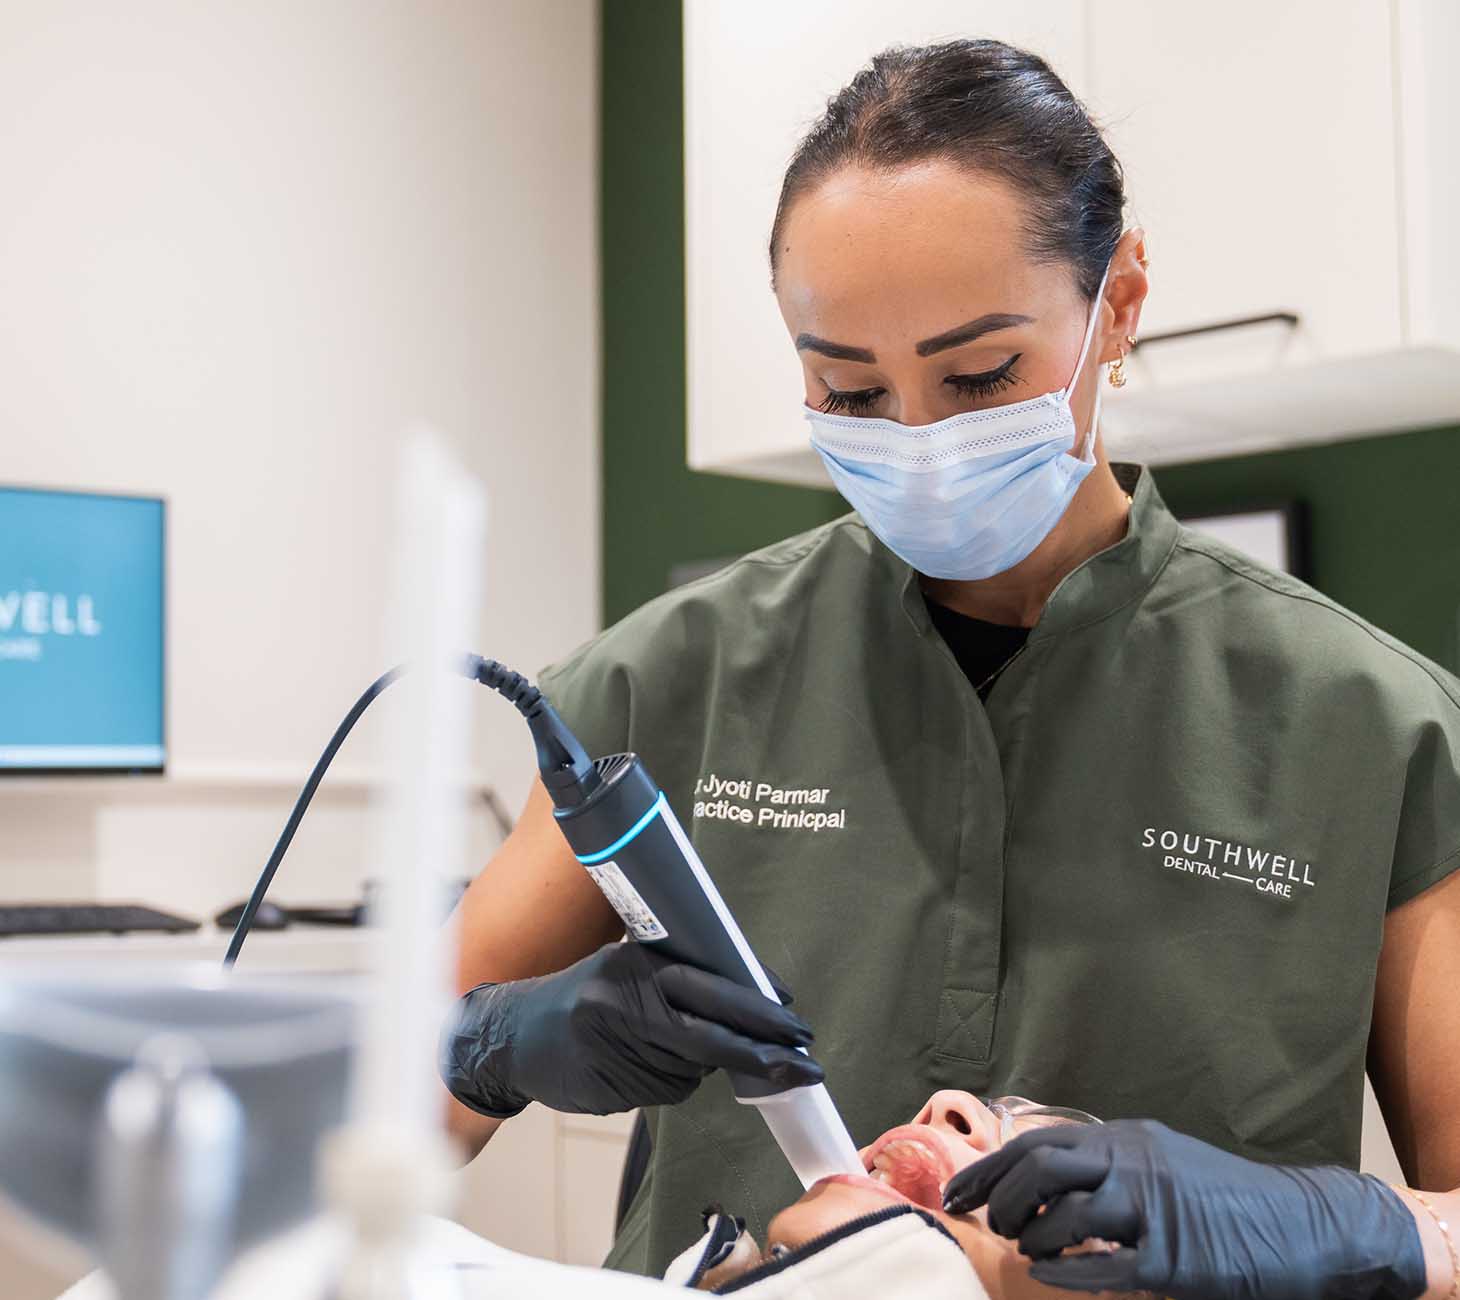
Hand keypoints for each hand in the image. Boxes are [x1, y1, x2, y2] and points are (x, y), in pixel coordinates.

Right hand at [438, 941, 822, 1116]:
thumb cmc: (584, 994)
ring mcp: (614, 1049)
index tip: (795, 1022)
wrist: (513, 1036)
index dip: (757, 1009)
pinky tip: (646, 1066)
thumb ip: (679, 979)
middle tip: (803, 1065)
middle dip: (762, 1053)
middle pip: (709, 1037)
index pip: (710, 988)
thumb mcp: (626, 966)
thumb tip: (752, 998)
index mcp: (634, 965)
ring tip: (669, 1047)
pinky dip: (672, 1081)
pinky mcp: (608, 1087)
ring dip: (703, 1066)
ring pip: (690, 1070)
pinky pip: (666, 1091)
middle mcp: (622, 1004)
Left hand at [941, 1118, 1426, 1299]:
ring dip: (1032, 1237)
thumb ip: (1110, 1163)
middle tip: (991, 1224)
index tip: (955, 1193)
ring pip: (1064, 1214)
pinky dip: (1066, 1273)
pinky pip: (1102, 1267)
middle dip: (1001, 1197)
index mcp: (1127, 1138)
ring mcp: (1153, 1211)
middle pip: (1039, 1166)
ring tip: (1027, 1250)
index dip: (987, 1168)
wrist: (1304, 1226)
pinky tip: (1051, 1276)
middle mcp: (1134, 1163)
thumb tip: (1043, 1178)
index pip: (1036, 1142)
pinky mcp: (1172, 1261)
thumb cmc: (1227, 1199)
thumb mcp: (1163, 1159)